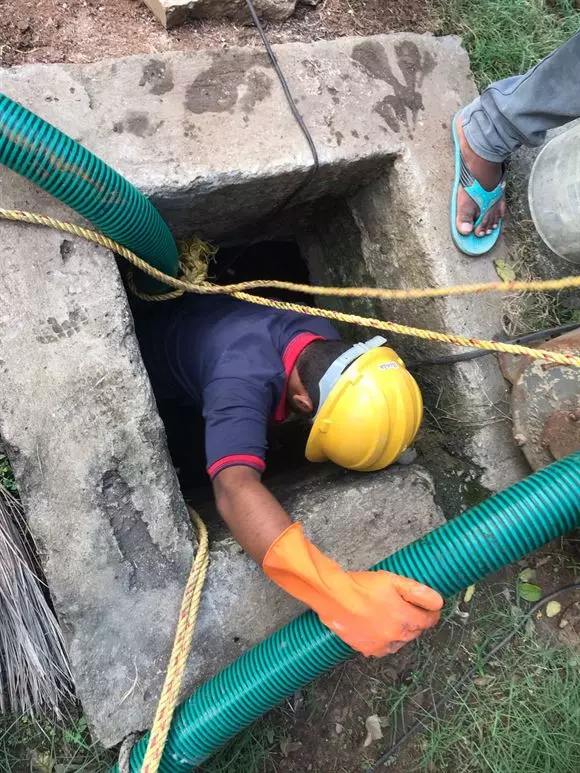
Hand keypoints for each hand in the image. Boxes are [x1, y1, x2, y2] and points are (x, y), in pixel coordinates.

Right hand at [262, 522, 442, 656]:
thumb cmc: (362, 586)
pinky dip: (382, 640)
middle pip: (414, 631)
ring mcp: (380, 645)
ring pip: (398, 641)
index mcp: (406, 620)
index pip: (428, 621)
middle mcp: (396, 637)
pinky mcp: (365, 648)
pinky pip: (381, 648)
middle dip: (414, 621)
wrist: (334, 596)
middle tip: (407, 608)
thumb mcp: (393, 581)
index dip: (430, 613)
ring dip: (399, 632)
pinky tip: (376, 627)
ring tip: (390, 617)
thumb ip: (418, 592)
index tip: (429, 608)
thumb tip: (437, 602)